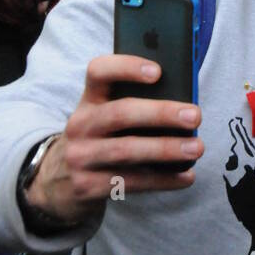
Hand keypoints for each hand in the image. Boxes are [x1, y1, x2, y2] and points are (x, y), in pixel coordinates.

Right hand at [24, 55, 203, 226]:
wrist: (58, 179)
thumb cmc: (100, 136)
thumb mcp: (105, 113)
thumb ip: (135, 102)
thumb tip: (185, 102)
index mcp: (89, 98)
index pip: (99, 71)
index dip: (127, 67)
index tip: (159, 72)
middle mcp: (80, 124)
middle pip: (121, 113)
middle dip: (162, 113)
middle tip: (195, 116)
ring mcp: (80, 157)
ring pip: (127, 150)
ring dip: (166, 149)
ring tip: (196, 148)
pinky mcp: (85, 187)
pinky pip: (130, 182)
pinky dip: (162, 179)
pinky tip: (186, 177)